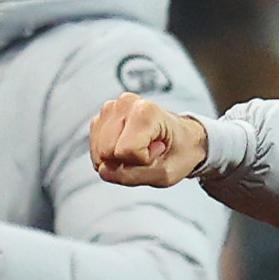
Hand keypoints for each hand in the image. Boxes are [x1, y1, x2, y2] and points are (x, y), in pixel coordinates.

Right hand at [90, 94, 207, 186]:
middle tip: (147, 153)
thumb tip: (104, 170)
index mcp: (145, 111)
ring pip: (98, 151)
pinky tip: (126, 148)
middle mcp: (125, 104)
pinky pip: (95, 148)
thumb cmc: (178, 152)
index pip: (125, 151)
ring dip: (117, 160)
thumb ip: (133, 176)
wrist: (183, 139)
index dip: (142, 161)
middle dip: (126, 161)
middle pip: (107, 151)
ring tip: (138, 149)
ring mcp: (110, 108)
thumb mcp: (165, 174)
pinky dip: (110, 156)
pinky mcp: (101, 117)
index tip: (157, 151)